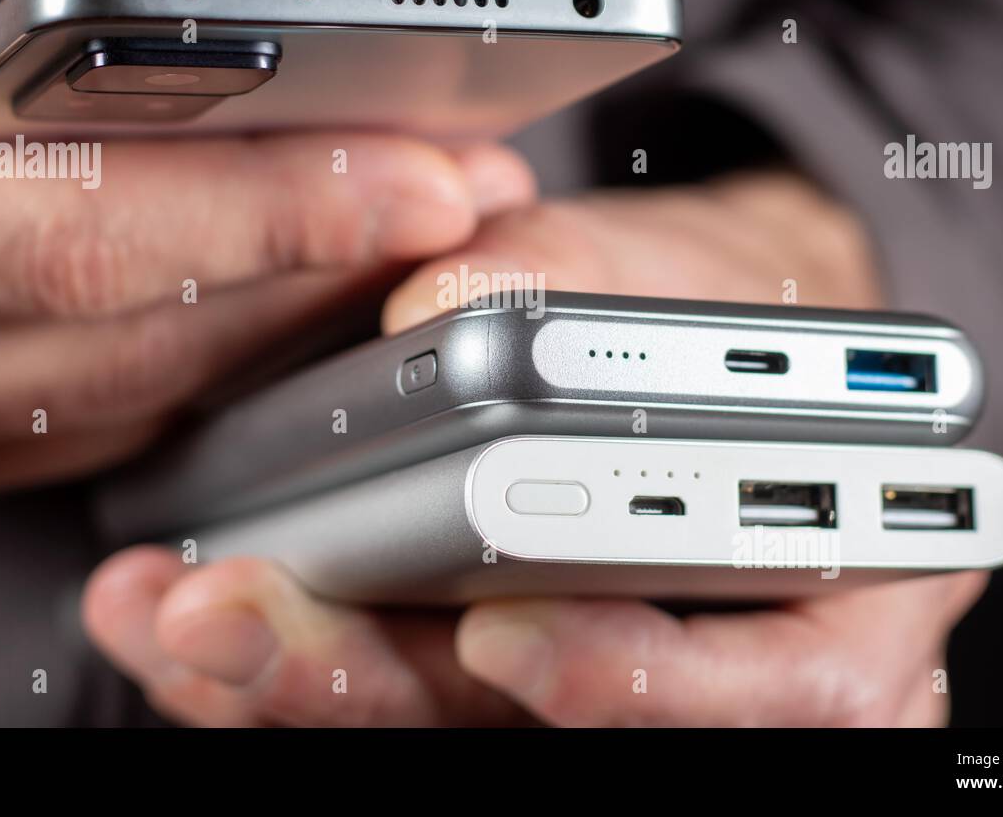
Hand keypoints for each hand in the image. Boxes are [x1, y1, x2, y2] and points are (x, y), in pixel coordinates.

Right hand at [0, 0, 533, 520]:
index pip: (82, 231)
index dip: (269, 202)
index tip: (414, 161)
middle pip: (153, 332)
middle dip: (331, 265)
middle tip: (463, 194)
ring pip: (139, 398)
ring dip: (290, 320)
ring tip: (403, 244)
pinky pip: (90, 432)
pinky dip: (205, 370)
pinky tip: (273, 315)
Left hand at [85, 174, 986, 725]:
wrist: (708, 340)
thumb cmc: (725, 315)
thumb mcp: (687, 275)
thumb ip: (582, 275)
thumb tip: (447, 296)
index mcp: (831, 600)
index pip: (775, 690)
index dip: (643, 680)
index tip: (507, 630)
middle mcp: (715, 669)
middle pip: (552, 727)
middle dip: (375, 681)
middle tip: (231, 616)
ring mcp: (590, 676)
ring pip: (444, 719)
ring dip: (292, 673)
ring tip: (171, 604)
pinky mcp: (492, 662)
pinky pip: (393, 683)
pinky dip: (292, 651)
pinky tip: (190, 599)